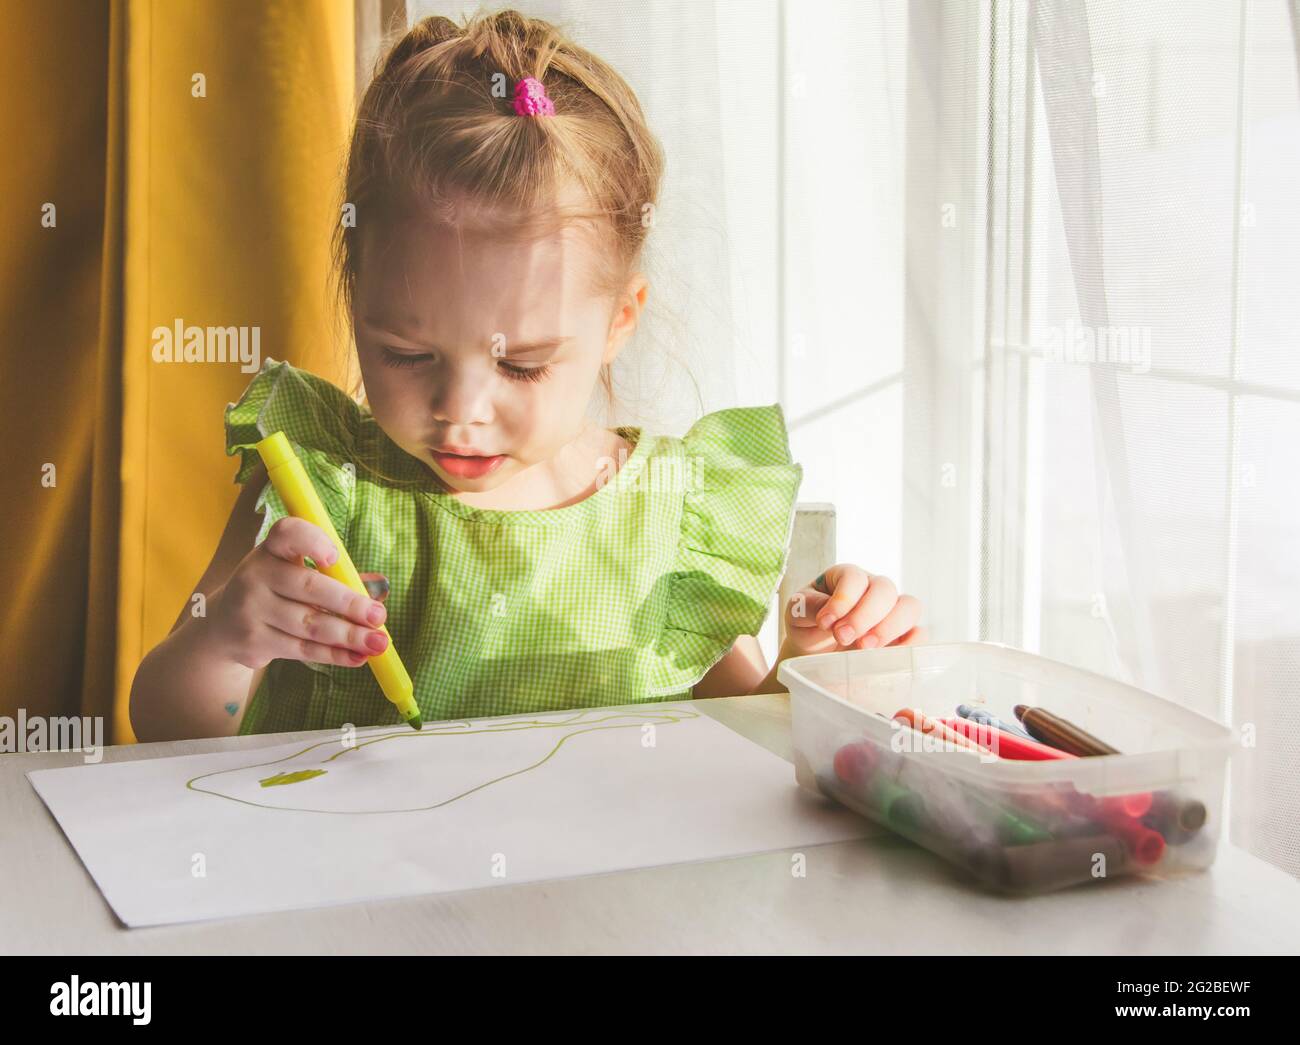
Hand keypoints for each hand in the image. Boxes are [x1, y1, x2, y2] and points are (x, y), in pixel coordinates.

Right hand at [207, 516, 391, 670]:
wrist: (222, 625)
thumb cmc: (275, 590)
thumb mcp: (295, 571)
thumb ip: (335, 576)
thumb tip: (380, 588)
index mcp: (272, 548)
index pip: (288, 534)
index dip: (312, 542)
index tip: (335, 557)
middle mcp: (257, 575)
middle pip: (309, 587)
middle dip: (349, 604)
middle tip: (379, 616)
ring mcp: (252, 609)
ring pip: (309, 624)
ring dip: (349, 636)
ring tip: (378, 643)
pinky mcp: (254, 641)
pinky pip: (302, 650)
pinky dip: (334, 654)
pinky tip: (357, 657)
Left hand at [781, 564, 926, 656]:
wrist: (815, 653)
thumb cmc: (807, 626)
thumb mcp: (797, 613)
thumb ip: (808, 608)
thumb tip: (827, 615)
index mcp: (846, 576)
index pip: (854, 577)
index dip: (843, 600)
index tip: (825, 623)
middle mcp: (873, 588)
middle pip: (885, 589)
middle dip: (864, 616)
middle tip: (842, 638)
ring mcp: (892, 610)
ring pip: (909, 606)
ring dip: (888, 628)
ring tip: (863, 649)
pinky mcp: (902, 634)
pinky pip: (920, 633)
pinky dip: (910, 644)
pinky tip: (886, 656)